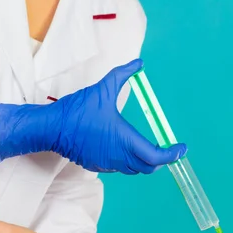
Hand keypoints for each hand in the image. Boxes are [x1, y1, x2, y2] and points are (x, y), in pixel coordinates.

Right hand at [0, 59, 186, 173]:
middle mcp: (119, 156)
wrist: (52, 127)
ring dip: (144, 161)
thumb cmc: (78, 110)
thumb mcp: (103, 88)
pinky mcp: (96, 165)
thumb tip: (139, 63)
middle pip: (149, 167)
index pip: (157, 156)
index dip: (172, 154)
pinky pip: (119, 168)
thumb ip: (123, 75)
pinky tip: (124, 148)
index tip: (181, 148)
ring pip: (134, 169)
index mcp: (125, 140)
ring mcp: (107, 164)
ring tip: (148, 147)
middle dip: (161, 159)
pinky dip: (128, 161)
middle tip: (166, 147)